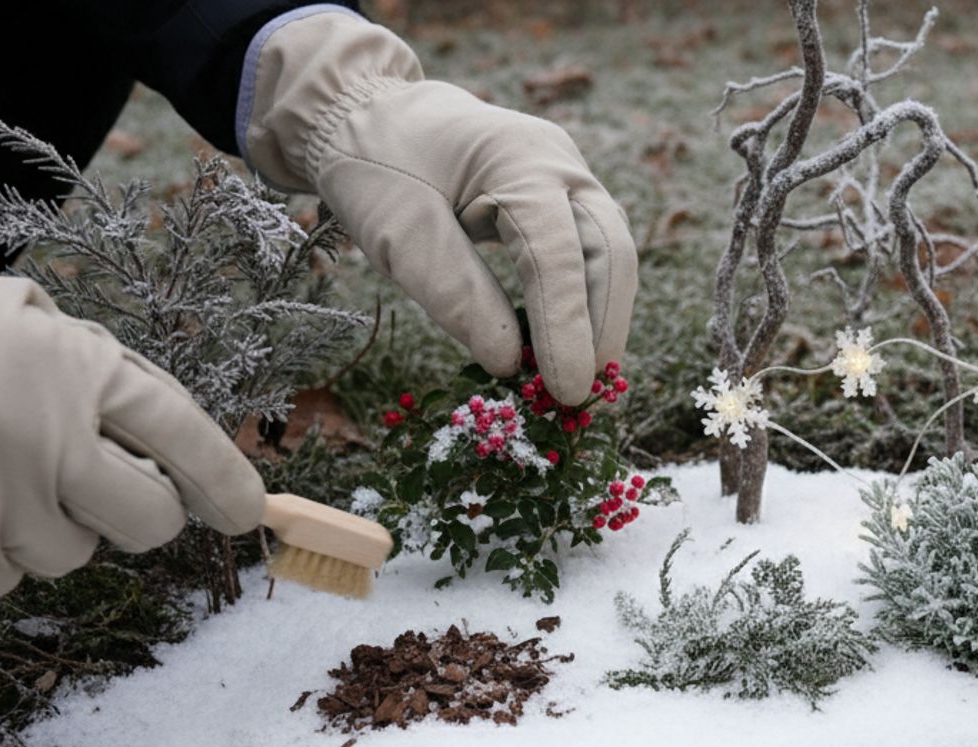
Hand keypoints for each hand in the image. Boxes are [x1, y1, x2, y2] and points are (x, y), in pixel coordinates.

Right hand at [0, 247, 265, 610]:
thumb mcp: (4, 316)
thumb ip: (79, 369)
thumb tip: (153, 438)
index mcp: (74, 365)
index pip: (182, 431)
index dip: (224, 477)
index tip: (247, 512)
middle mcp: (50, 435)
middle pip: (148, 518)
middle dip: (139, 519)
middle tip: (93, 500)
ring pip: (65, 557)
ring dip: (31, 531)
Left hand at [244, 13, 637, 406]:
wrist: (368, 114)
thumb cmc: (375, 166)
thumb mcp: (396, 232)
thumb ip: (454, 294)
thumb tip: (511, 364)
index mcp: (519, 157)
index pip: (559, 253)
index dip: (568, 328)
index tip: (567, 393)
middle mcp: (560, 164)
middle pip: (609, 254)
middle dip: (601, 331)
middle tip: (582, 401)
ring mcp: (569, 179)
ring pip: (609, 258)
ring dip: (599, 323)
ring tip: (578, 386)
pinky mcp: (562, 202)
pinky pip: (587, 258)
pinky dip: (581, 307)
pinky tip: (566, 350)